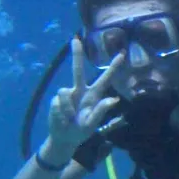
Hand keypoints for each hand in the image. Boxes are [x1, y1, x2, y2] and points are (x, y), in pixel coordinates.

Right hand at [46, 39, 124, 157]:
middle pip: (78, 70)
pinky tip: (62, 119)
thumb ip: (101, 111)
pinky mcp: (56, 100)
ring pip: (64, 91)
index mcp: (94, 96)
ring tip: (69, 119)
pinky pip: (57, 102)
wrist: (63, 138)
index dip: (113, 67)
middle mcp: (80, 91)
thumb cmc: (81, 131)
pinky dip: (60, 112)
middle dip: (76, 55)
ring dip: (67, 108)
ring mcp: (68, 95)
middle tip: (75, 39)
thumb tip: (114, 100)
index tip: (122, 54)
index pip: (105, 79)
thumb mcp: (92, 124)